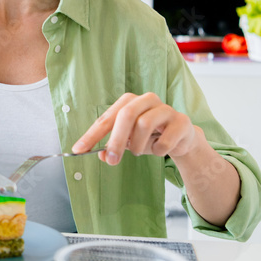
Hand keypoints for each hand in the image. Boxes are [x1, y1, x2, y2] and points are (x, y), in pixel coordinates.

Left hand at [72, 92, 197, 165]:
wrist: (181, 138)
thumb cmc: (149, 136)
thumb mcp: (127, 142)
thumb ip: (112, 147)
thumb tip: (101, 155)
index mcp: (129, 102)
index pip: (106, 118)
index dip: (92, 134)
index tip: (79, 150)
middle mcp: (146, 99)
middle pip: (126, 115)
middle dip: (116, 140)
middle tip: (111, 160)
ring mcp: (165, 109)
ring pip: (144, 124)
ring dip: (138, 145)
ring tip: (138, 151)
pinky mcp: (181, 121)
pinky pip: (165, 139)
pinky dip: (158, 150)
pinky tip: (159, 150)